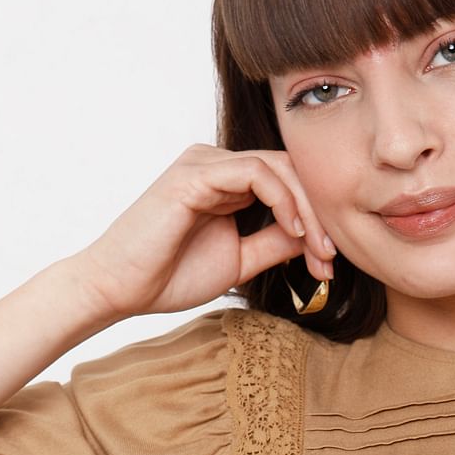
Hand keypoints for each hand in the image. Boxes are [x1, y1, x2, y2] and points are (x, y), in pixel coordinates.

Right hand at [71, 143, 335, 324]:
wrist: (121, 289)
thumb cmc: (170, 275)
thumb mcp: (241, 260)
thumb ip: (276, 243)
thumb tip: (318, 238)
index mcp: (226, 182)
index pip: (287, 182)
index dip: (317, 219)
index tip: (329, 264)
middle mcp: (216, 164)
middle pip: (289, 169)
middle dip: (320, 215)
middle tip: (332, 258)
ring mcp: (204, 164)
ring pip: (278, 167)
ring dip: (308, 209)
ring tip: (319, 249)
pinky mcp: (195, 175)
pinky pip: (255, 172)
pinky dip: (283, 199)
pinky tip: (295, 229)